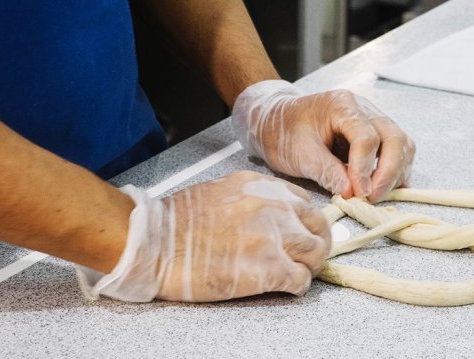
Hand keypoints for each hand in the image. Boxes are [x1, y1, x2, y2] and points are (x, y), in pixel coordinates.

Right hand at [77, 171, 330, 301]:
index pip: (305, 204)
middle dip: (315, 243)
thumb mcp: (224, 190)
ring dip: (309, 266)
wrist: (155, 243)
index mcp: (263, 188)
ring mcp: (274, 239)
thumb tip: (271, 214)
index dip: (305, 223)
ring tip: (296, 272)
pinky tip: (284, 286)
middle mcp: (275, 208)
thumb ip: (254, 198)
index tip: (302, 233)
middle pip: (318, 228)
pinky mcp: (269, 270)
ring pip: (315, 254)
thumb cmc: (178, 220)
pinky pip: (301, 280)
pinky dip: (297, 286)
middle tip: (307, 257)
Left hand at [232, 80, 415, 201]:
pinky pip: (398, 150)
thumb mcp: (299, 153)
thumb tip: (351, 193)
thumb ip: (326, 171)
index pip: (366, 137)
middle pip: (394, 137)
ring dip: (395, 172)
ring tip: (377, 195)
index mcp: (341, 105)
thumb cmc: (284, 132)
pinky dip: (396, 170)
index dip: (364, 168)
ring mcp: (373, 119)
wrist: (276, 121)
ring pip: (401, 143)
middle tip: (372, 197)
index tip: (358, 193)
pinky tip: (383, 187)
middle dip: (388, 172)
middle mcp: (363, 108)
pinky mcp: (376, 134)